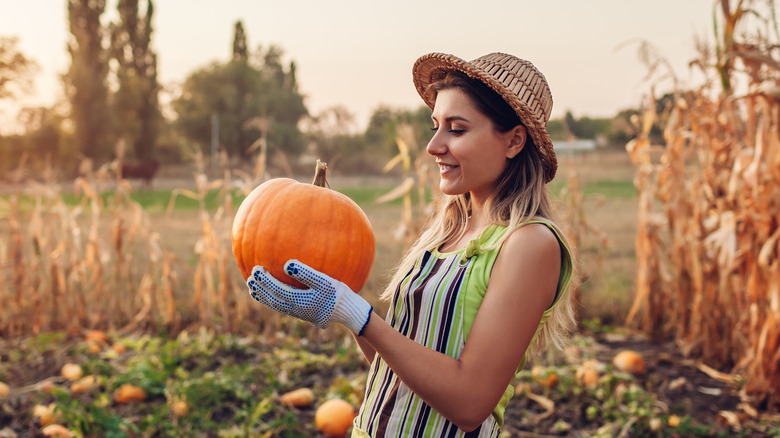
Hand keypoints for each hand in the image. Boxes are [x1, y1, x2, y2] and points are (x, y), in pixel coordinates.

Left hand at [247, 260, 372, 333]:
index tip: (256, 269)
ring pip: (276, 305)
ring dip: (264, 297)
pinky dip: (273, 300)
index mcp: (299, 301)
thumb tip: (286, 264)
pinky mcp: (303, 313)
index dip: (265, 281)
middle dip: (260, 289)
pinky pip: (283, 306)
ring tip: (253, 288)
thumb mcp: (324, 281)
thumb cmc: (338, 293)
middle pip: (273, 299)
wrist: (349, 312)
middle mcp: (296, 309)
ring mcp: (299, 313)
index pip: (276, 290)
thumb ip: (305, 273)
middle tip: (250, 277)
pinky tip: (272, 293)